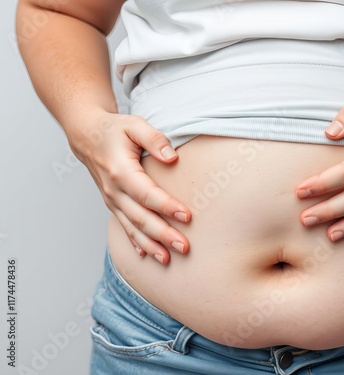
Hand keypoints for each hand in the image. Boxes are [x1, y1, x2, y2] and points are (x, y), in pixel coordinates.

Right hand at [69, 110, 190, 263]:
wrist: (87, 136)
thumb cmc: (115, 130)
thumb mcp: (134, 125)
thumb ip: (154, 139)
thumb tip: (172, 157)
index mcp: (121, 171)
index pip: (146, 194)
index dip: (166, 206)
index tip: (187, 216)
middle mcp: (114, 190)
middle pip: (140, 218)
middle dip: (162, 234)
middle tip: (184, 247)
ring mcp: (112, 200)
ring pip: (132, 228)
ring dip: (151, 245)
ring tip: (169, 259)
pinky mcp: (114, 204)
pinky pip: (125, 227)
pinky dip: (136, 243)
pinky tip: (148, 255)